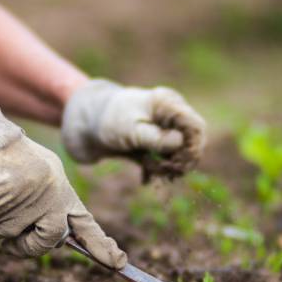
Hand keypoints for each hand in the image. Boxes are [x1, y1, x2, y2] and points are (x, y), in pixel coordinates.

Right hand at [0, 101, 126, 268]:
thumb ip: (40, 203)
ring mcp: (31, 198)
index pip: (84, 220)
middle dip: (27, 247)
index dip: (99, 245)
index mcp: (57, 182)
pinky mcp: (8, 202)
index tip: (117, 262)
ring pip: (11, 236)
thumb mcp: (26, 174)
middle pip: (49, 241)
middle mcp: (51, 191)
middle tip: (8, 239)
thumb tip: (53, 239)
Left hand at [62, 79, 206, 179]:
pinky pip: (167, 158)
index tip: (177, 166)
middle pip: (193, 141)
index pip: (196, 127)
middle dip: (180, 161)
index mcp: (168, 103)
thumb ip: (157, 138)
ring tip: (149, 170)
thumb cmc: (108, 122)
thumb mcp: (131, 132)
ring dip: (168, 167)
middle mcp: (171, 113)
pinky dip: (159, 169)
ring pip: (181, 152)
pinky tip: (145, 178)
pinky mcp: (157, 139)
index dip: (193, 149)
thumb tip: (182, 143)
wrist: (85, 123)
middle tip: (164, 173)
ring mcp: (165, 126)